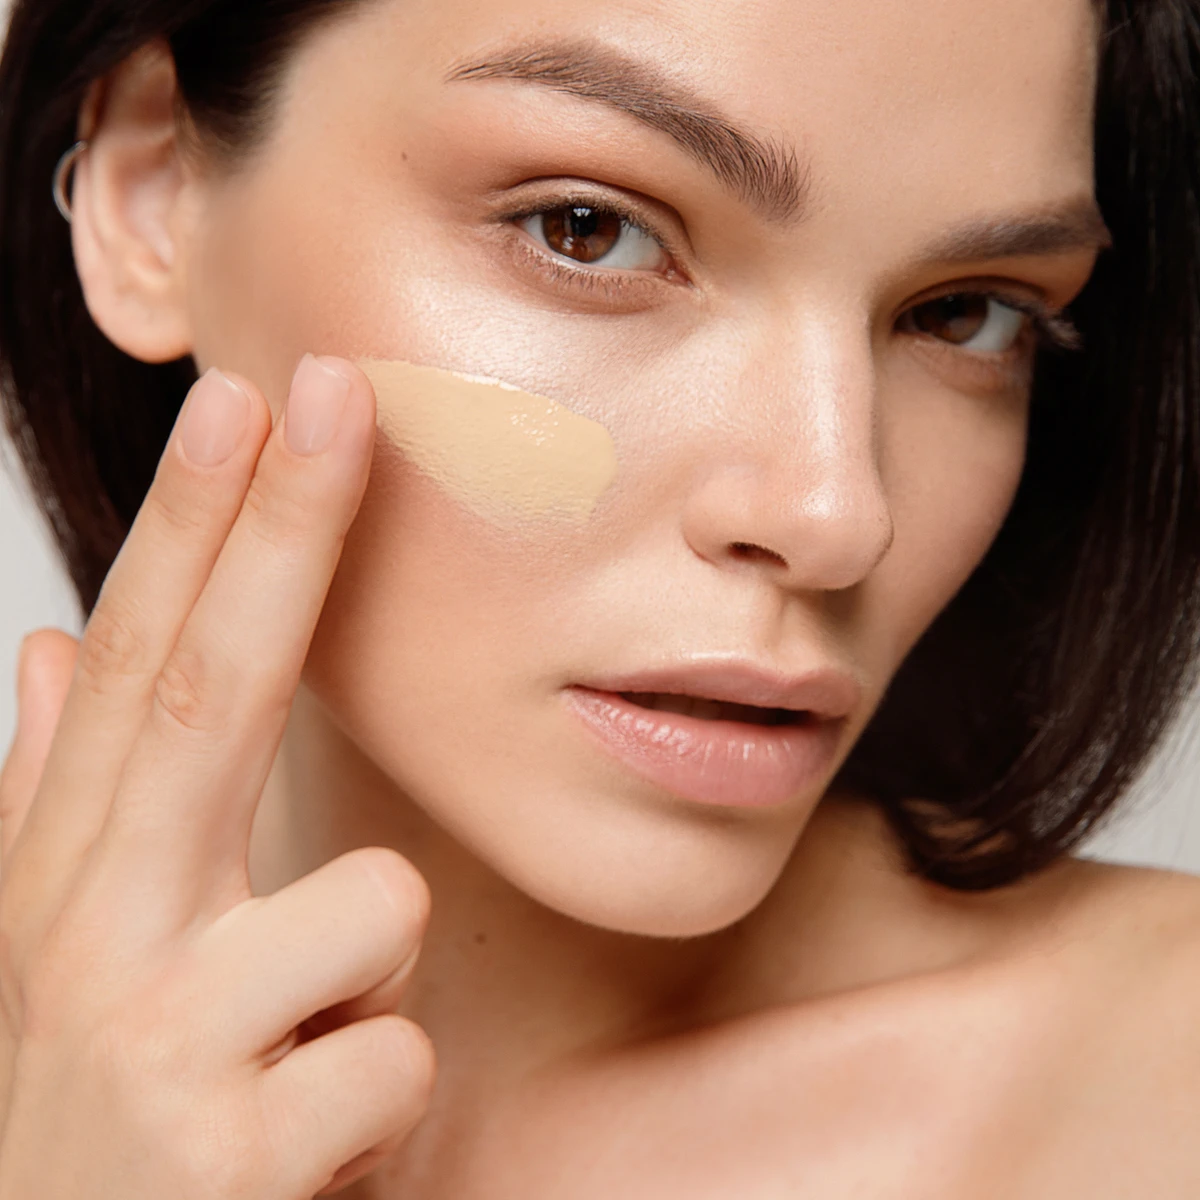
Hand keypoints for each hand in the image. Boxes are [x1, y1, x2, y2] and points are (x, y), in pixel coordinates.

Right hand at [0, 355, 434, 1198]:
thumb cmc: (109, 1130)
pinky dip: (378, 1100)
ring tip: (298, 1062)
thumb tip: (48, 649)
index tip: (247, 401)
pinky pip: (396, 1053)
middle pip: (204, 691)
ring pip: (373, 905)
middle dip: (271, 528)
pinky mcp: (234, 1160)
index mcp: (70, 882)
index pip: (140, 665)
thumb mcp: (68, 967)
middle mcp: (94, 940)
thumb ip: (62, 806)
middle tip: (323, 390)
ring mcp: (160, 1048)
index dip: (193, 527)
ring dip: (364, 980)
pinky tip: (306, 1156)